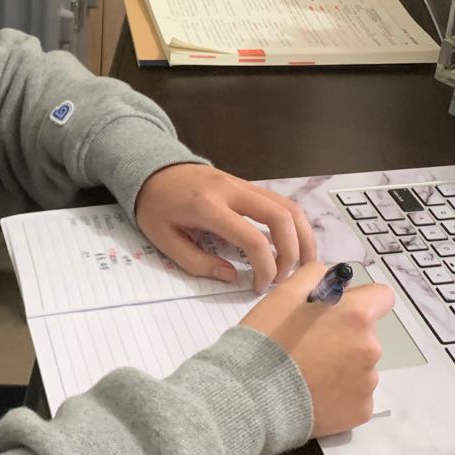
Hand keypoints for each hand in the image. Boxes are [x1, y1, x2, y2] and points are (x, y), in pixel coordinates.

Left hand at [134, 164, 314, 292]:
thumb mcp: (164, 239)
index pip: (252, 238)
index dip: (264, 267)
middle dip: (293, 251)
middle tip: (285, 278)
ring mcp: (242, 183)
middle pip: (281, 216)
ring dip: (302, 236)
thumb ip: (197, 262)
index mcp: (208, 206)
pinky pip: (279, 201)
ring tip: (302, 264)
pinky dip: (292, 224)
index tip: (259, 287)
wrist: (152, 168)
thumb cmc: (155, 206)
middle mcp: (232, 190)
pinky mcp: (246, 183)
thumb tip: (232, 276)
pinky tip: (292, 243)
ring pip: (287, 205)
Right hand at [239, 261, 395, 437]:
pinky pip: (355, 396)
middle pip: (366, 335)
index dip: (361, 300)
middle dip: (344, 337)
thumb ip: (314, 276)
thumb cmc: (268, 341)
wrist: (254, 396)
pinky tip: (314, 395)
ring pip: (360, 366)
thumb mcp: (284, 295)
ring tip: (308, 374)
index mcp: (356, 316)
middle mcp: (371, 348)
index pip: (382, 296)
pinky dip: (339, 395)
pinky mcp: (361, 411)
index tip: (341, 311)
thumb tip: (333, 279)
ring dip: (341, 367)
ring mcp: (368, 383)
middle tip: (310, 346)